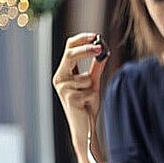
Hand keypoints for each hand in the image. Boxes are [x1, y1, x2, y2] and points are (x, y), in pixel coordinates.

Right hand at [52, 33, 108, 150]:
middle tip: (100, 46)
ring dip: (93, 86)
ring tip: (89, 98)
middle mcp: (60, 79)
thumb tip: (104, 52)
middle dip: (86, 50)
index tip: (96, 35)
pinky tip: (87, 105)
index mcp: (63, 73)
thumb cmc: (87, 105)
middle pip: (70, 55)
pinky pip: (89, 90)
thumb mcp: (93, 83)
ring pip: (85, 77)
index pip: (68, 49)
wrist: (85, 126)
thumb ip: (96, 68)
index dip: (81, 40)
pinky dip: (93, 96)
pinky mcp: (70, 98)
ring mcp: (63, 89)